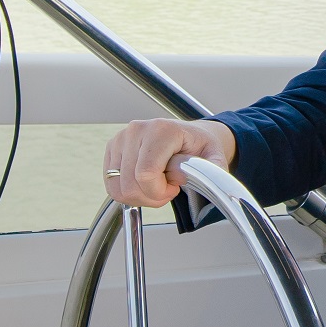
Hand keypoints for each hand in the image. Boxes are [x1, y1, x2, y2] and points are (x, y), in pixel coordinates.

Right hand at [102, 116, 233, 208]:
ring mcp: (121, 138)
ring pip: (118, 188)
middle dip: (151, 196)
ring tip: (156, 186)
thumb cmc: (199, 148)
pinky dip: (128, 192)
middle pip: (130, 185)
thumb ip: (210, 170)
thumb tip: (187, 177)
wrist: (189, 137)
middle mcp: (137, 130)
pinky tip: (144, 184)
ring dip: (139, 196)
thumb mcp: (214, 158)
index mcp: (162, 130)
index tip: (174, 187)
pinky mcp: (112, 149)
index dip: (159, 191)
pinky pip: (111, 185)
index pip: (146, 174)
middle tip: (167, 189)